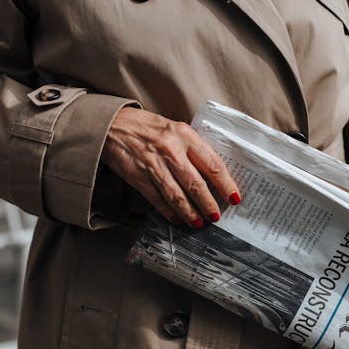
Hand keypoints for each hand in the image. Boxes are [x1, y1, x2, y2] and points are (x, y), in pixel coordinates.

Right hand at [100, 107, 240, 227]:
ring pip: (177, 195)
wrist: (113, 125)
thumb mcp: (176, 129)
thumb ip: (193, 148)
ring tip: (198, 223)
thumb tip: (213, 175)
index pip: (212, 164)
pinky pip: (157, 199)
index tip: (234, 198)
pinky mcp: (138, 177)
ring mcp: (153, 164)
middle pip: (196, 183)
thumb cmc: (149, 128)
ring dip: (189, 212)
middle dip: (209, 204)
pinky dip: (168, 211)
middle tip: (216, 216)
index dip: (226, 184)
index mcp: (185, 135)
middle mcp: (171, 150)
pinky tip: (177, 219)